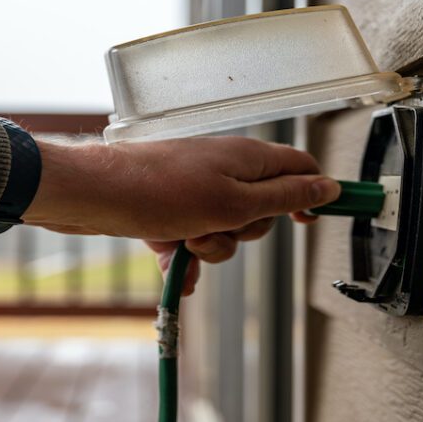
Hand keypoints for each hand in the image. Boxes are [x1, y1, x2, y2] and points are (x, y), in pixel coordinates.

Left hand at [23, 136, 340, 290]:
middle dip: (244, 232)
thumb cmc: (160, 193)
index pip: (299, 168)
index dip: (312, 194)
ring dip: (209, 246)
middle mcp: (224, 169)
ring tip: (184, 240)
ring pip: (225, 231)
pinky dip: (183, 255)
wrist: (94, 195)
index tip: (311, 221)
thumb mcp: (236, 203)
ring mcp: (195, 189)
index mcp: (248, 158)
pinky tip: (171, 264)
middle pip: (261, 209)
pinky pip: (191, 240)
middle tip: (221, 227)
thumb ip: (285, 198)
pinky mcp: (169, 209)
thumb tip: (328, 187)